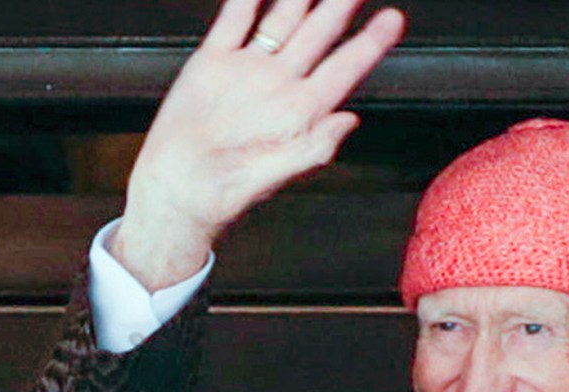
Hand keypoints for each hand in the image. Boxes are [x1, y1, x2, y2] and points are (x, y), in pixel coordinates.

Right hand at [112, 0, 405, 288]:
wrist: (175, 192)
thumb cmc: (223, 194)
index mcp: (301, 112)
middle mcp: (278, 85)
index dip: (370, 43)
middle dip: (340, 4)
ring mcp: (247, 70)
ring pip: (281, 20)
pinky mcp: (213, 62)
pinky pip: (234, 21)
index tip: (393, 19)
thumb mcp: (276, 175)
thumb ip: (314, 147)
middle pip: (318, 33)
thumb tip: (349, 120)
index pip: (345, 69)